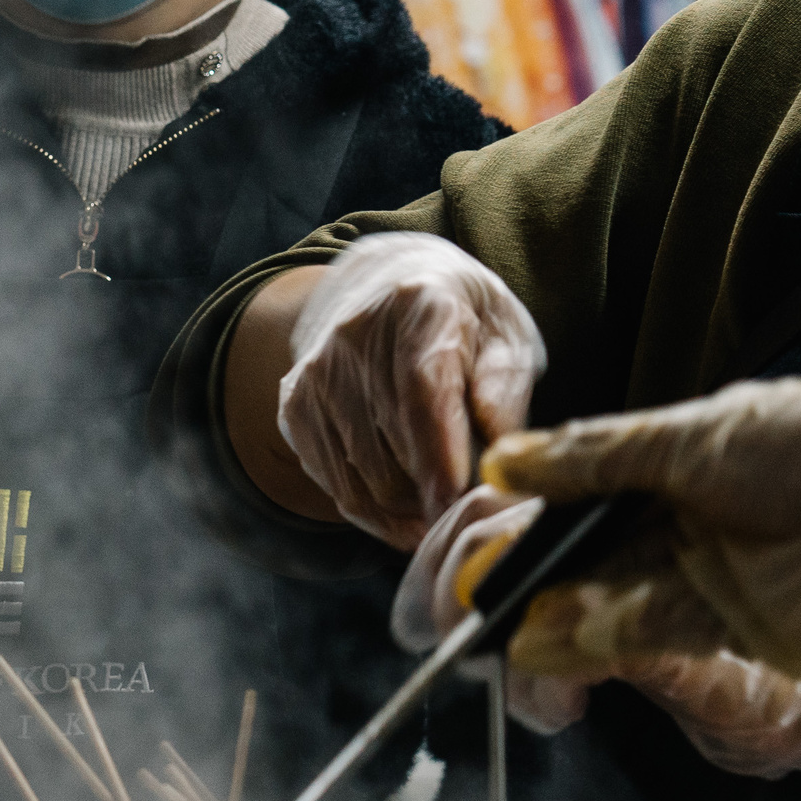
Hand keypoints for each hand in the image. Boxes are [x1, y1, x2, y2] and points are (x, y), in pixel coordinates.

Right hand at [275, 233, 545, 549]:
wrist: (386, 285)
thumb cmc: (462, 320)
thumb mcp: (505, 332)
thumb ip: (505, 385)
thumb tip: (497, 447)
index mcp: (417, 302)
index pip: (421, 386)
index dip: (439, 450)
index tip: (458, 500)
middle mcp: (353, 333)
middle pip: (391, 441)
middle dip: (436, 493)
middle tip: (472, 509)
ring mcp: (316, 371)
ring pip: (363, 477)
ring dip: (409, 510)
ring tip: (443, 506)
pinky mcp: (295, 406)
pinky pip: (336, 487)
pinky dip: (377, 514)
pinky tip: (407, 507)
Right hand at [401, 486, 800, 786]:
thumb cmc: (797, 448)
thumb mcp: (682, 439)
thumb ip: (589, 458)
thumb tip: (502, 462)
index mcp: (676, 462)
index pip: (588, 489)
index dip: (537, 513)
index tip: (483, 528)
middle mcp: (685, 519)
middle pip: (596, 552)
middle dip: (539, 574)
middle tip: (477, 595)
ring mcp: (705, 574)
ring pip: (614, 596)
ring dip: (559, 614)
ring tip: (501, 631)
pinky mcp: (727, 626)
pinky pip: (649, 633)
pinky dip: (597, 641)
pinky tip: (546, 644)